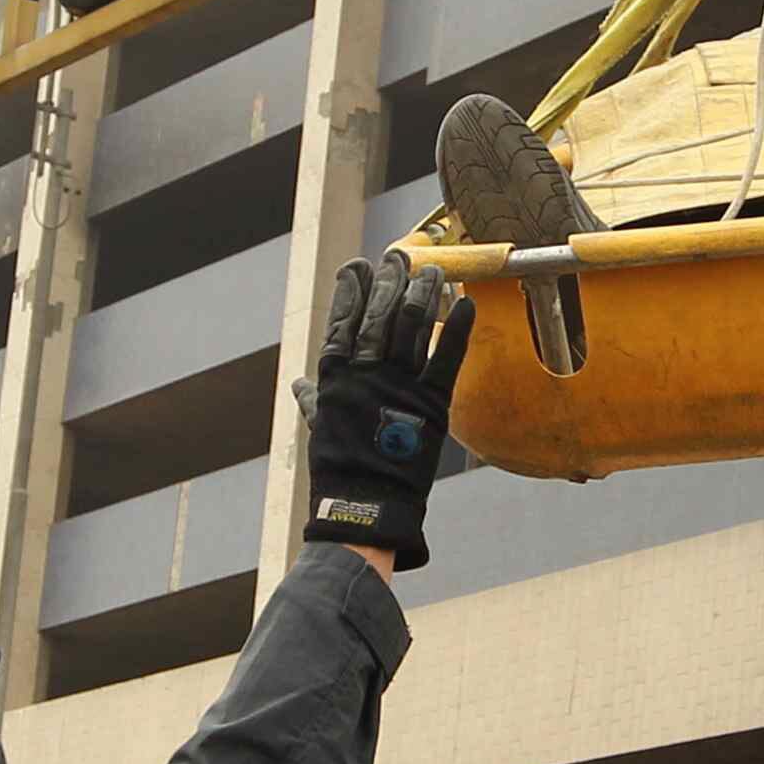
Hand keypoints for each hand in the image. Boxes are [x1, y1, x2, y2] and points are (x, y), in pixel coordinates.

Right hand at [294, 257, 473, 572]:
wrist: (366, 505)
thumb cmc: (340, 469)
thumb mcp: (321, 430)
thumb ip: (314, 401)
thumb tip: (299, 385)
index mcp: (337, 378)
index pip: (342, 322)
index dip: (350, 291)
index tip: (356, 266)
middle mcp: (366, 375)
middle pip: (379, 315)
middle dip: (389, 281)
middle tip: (398, 257)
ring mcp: (400, 386)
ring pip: (412, 327)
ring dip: (423, 293)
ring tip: (432, 271)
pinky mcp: (432, 403)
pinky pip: (446, 357)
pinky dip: (456, 328)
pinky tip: (464, 303)